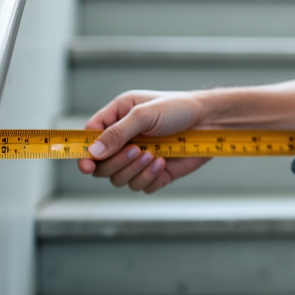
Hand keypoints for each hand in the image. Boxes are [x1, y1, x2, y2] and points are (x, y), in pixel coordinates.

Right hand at [77, 90, 210, 192]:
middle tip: (137, 151)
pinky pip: (140, 186)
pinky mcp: (154, 173)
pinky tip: (163, 163)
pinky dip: (149, 178)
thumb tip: (93, 153)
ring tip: (154, 156)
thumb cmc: (178, 108)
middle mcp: (124, 139)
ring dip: (134, 171)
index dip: (85, 153)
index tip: (87, 166)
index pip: (89, 138)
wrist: (209, 121)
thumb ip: (117, 133)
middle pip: (101, 165)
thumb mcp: (144, 114)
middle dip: (117, 162)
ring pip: (119, 179)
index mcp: (117, 118)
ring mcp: (138, 158)